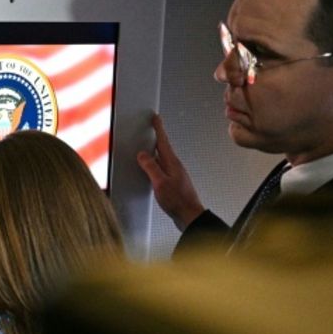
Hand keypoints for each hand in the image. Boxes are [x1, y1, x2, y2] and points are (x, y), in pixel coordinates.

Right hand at [136, 113, 205, 230]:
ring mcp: (174, 174)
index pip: (163, 140)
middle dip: (156, 137)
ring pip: (162, 158)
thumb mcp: (160, 182)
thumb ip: (150, 167)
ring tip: (147, 147)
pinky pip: (161, 168)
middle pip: (163, 148)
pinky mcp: (173, 182)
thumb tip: (142, 155)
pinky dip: (155, 164)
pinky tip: (151, 169)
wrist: (189, 216)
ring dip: (154, 152)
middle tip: (152, 128)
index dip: (158, 128)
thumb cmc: (178, 201)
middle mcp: (174, 166)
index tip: (155, 117)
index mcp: (172, 162)